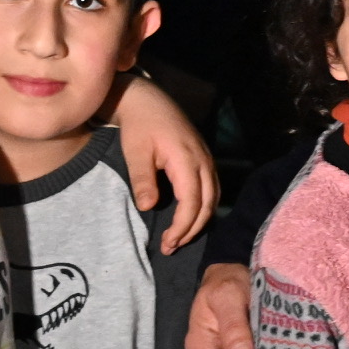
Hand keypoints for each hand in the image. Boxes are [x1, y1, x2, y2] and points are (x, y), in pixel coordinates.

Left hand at [112, 72, 216, 252]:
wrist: (148, 100)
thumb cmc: (139, 126)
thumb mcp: (135, 152)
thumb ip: (142, 179)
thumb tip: (147, 207)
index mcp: (186, 159)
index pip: (192, 202)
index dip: (182, 226)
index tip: (168, 242)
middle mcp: (203, 161)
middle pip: (207, 204)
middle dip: (191, 230)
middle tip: (171, 247)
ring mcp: (207, 159)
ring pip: (213, 199)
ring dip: (199, 221)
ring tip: (179, 238)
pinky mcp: (204, 159)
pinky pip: (212, 190)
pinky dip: (203, 208)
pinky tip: (189, 218)